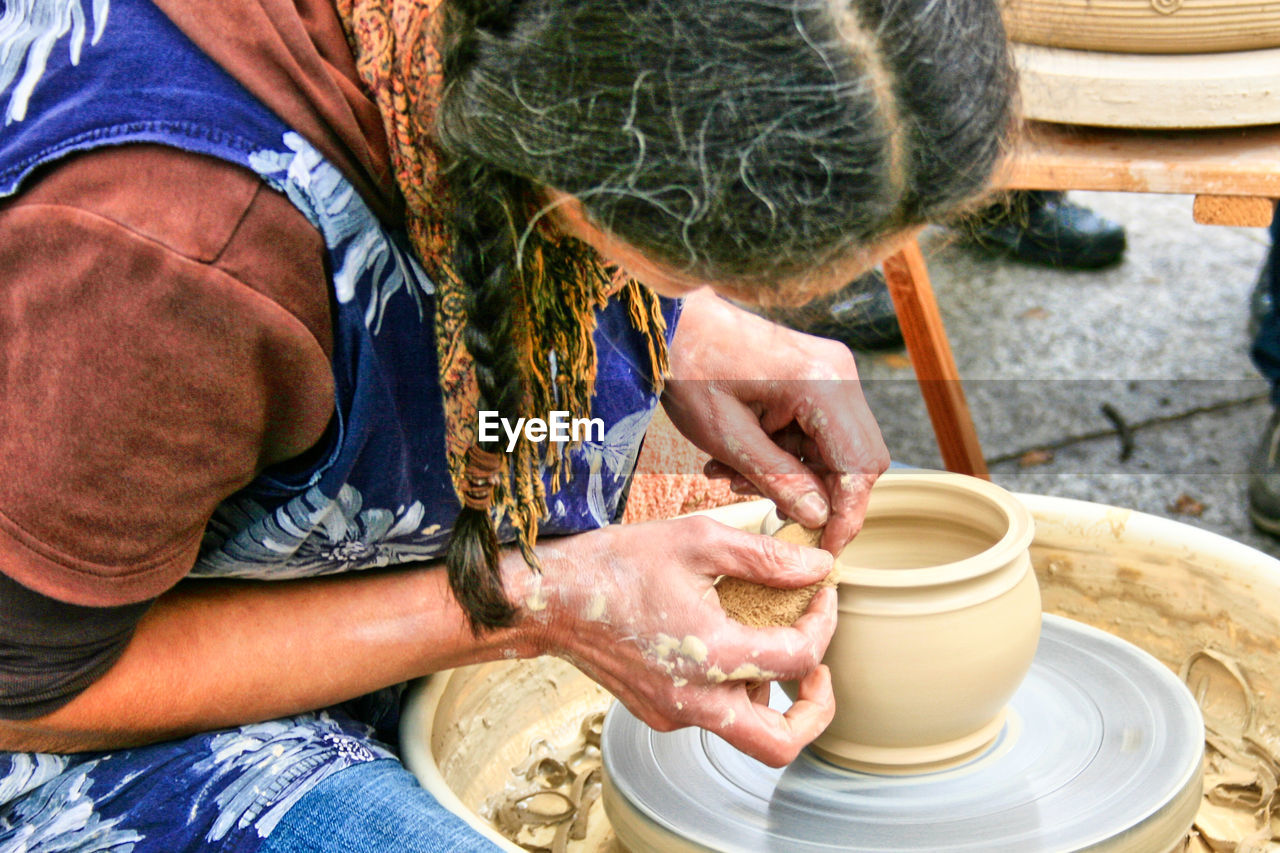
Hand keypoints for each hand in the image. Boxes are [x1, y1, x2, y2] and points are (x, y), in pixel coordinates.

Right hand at [517, 517, 837, 766]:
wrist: (550, 598)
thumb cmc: (616, 564)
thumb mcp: (698, 541)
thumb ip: (766, 557)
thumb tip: (819, 566)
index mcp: (711, 658)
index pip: (799, 658)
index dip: (825, 623)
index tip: (822, 595)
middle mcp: (694, 701)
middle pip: (779, 743)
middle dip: (814, 711)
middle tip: (819, 672)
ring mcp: (672, 713)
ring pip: (744, 730)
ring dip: (769, 694)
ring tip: (765, 640)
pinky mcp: (656, 711)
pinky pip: (711, 713)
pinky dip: (730, 686)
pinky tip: (721, 640)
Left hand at [662, 289, 889, 552]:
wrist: (672, 322)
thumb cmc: (690, 370)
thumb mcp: (728, 437)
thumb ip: (778, 479)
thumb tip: (818, 517)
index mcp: (821, 385)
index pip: (860, 467)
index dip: (847, 515)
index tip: (825, 548)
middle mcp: (839, 374)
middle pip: (858, 459)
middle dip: (817, 493)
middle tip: (768, 508)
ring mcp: (830, 372)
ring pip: (835, 449)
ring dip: (793, 475)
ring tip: (733, 477)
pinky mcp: (815, 375)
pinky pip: (817, 430)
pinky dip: (786, 454)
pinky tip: (741, 459)